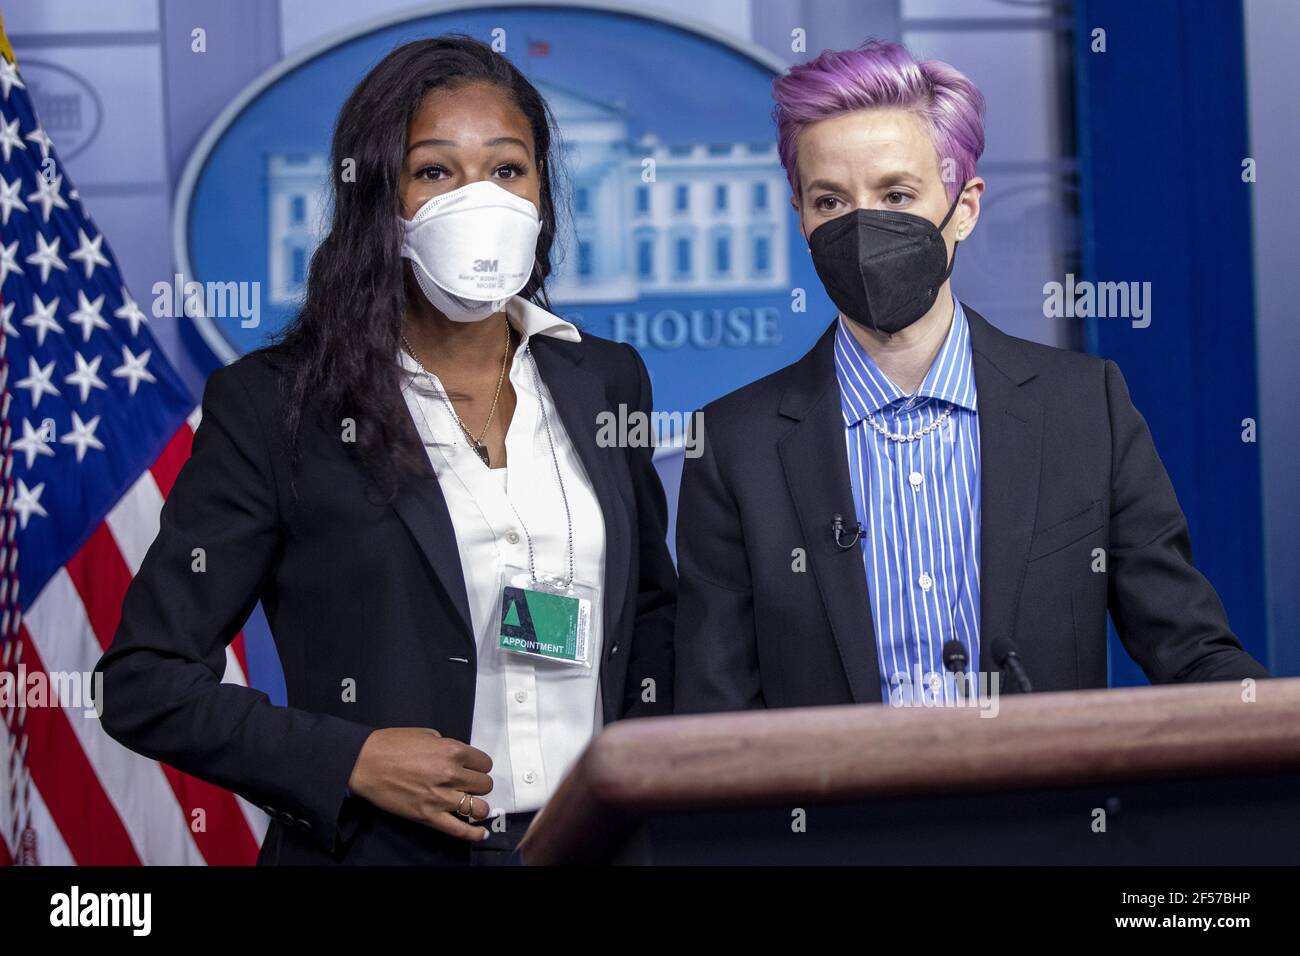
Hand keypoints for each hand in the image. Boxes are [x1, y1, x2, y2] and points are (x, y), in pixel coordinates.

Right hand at [347, 728, 493, 841]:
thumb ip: (447, 746)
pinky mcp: (428, 815)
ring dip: (478, 806)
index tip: (475, 769)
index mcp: (452, 750)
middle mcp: (450, 774)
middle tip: (470, 785)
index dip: (480, 766)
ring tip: (472, 805)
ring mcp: (440, 797)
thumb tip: (459, 759)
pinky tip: (481, 834)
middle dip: (479, 784)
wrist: (365, 763)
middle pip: (484, 785)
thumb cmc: (391, 746)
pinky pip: (459, 830)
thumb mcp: (426, 734)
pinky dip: (473, 834)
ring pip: (478, 807)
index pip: (484, 763)